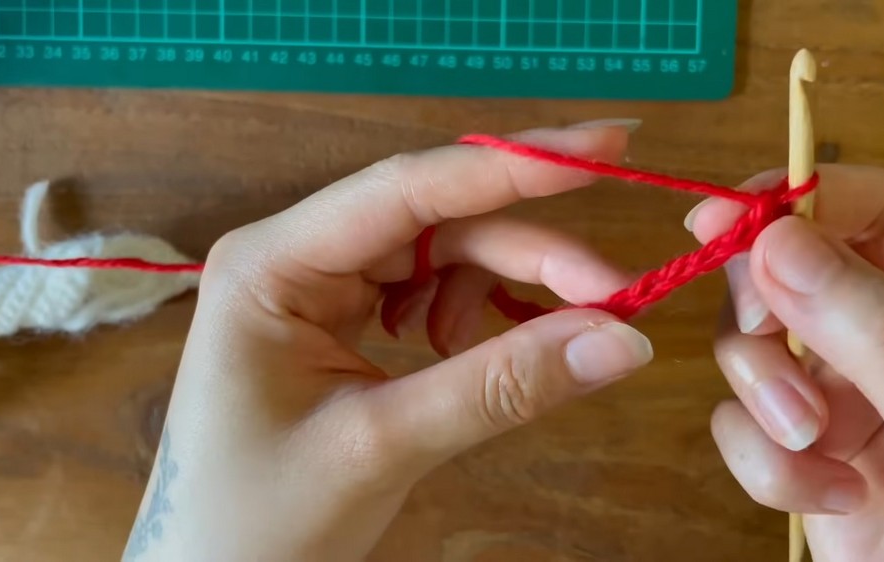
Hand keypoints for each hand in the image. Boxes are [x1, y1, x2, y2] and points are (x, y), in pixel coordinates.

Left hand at [123, 122, 654, 561]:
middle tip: (614, 293)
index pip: (406, 190)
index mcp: (272, 262)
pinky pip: (426, 289)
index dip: (511, 166)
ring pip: (439, 253)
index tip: (607, 147)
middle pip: (435, 221)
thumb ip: (498, 387)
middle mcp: (295, 253)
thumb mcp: (381, 446)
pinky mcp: (339, 316)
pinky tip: (460, 353)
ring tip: (500, 352)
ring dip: (497, 287)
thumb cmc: (261, 518)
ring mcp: (317, 283)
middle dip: (526, 250)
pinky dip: (467, 315)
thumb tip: (622, 340)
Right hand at [689, 166, 883, 560]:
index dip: (805, 197)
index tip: (724, 216)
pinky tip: (829, 496)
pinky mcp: (802, 445)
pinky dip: (767, 464)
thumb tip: (775, 242)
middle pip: (791, 269)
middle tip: (760, 337)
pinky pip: (741, 423)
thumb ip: (879, 334)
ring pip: (753, 347)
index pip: (883, 210)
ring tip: (814, 452)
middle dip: (766, 315)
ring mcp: (844, 390)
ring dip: (767, 400)